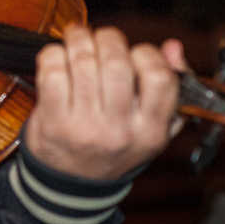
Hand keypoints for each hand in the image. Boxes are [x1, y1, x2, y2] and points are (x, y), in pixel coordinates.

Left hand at [24, 25, 184, 180]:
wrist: (71, 185)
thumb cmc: (113, 147)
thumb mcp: (151, 126)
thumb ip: (169, 85)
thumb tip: (172, 47)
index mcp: (151, 131)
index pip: (159, 78)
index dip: (146, 53)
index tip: (134, 53)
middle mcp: (119, 132)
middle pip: (116, 63)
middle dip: (107, 38)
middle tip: (100, 38)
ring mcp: (84, 128)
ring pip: (83, 62)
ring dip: (79, 39)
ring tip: (78, 38)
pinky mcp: (52, 122)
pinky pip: (52, 72)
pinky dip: (53, 55)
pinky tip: (58, 58)